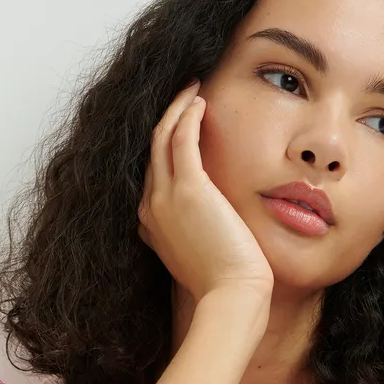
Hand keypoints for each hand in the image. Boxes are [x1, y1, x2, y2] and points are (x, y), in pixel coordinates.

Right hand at [137, 80, 273, 303]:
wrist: (231, 296)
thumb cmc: (226, 282)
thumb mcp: (202, 255)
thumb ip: (198, 233)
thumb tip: (214, 221)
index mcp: (152, 224)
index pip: (153, 173)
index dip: (165, 145)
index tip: (182, 125)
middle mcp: (151, 208)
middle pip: (153, 150)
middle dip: (167, 118)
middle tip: (185, 95)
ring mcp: (166, 198)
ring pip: (161, 137)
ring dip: (176, 108)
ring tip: (192, 88)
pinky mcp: (189, 189)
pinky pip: (180, 138)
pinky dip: (187, 115)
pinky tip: (200, 100)